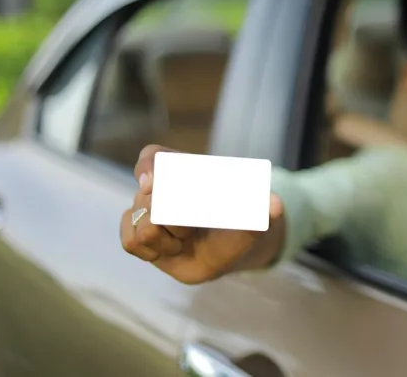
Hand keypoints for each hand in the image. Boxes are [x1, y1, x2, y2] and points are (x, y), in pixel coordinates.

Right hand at [120, 145, 283, 283]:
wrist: (237, 243)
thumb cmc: (243, 219)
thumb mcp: (255, 212)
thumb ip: (264, 208)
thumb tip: (276, 206)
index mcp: (184, 171)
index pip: (154, 157)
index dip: (150, 166)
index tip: (152, 182)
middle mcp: (161, 190)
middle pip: (148, 195)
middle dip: (171, 212)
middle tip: (192, 225)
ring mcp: (149, 214)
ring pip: (138, 220)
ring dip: (164, 233)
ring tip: (185, 240)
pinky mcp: (142, 240)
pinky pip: (130, 241)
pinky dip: (151, 248)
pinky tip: (171, 250)